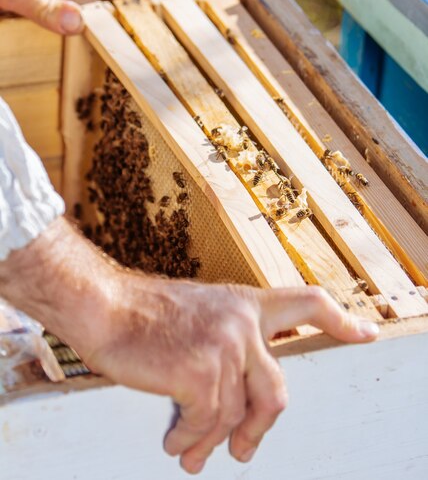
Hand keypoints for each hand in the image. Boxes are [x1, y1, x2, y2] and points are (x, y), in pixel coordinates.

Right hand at [0, 218, 378, 474]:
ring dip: (210, 440)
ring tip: (190, 452)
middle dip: (260, 429)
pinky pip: (205, 422)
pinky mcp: (200, 372)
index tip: (366, 333)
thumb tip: (232, 408)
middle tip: (245, 451)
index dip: (341, 320)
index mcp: (245, 304)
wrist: (105, 306)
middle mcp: (243, 323)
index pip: (308, 303)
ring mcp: (225, 346)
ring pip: (233, 414)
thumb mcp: (200, 314)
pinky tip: (174, 440)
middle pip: (276, 391)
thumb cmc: (143, 313)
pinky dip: (189, 438)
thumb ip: (227, 346)